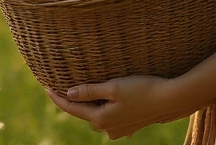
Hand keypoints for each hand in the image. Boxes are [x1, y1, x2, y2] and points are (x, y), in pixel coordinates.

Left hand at [44, 75, 209, 139]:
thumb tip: (68, 93)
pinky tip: (103, 100)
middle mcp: (108, 128)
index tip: (45, 85)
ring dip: (88, 105)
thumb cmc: (142, 89)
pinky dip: (102, 108)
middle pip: (83, 113)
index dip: (57, 97)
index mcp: (101, 119)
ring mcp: (119, 130)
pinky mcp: (129, 126)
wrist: (170, 100)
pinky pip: (108, 118)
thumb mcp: (113, 86)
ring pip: (96, 116)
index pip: (71, 108)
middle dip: (72, 101)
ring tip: (80, 90)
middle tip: (59, 85)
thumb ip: (89, 91)